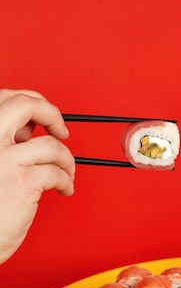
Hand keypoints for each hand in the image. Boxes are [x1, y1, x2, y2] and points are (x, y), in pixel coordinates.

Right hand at [0, 89, 74, 263]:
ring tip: (66, 171)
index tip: (41, 117)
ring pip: (51, 145)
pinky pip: (56, 172)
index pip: (5, 98)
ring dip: (66, 159)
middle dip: (51, 113)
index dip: (30, 103)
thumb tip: (29, 129)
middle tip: (61, 130)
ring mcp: (4, 160)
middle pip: (25, 105)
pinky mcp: (22, 182)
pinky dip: (67, 180)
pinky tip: (64, 189)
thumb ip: (3, 142)